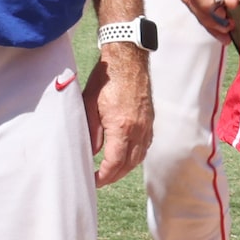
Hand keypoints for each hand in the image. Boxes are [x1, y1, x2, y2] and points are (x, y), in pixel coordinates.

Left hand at [85, 45, 152, 185]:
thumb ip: (91, 132)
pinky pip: (144, 147)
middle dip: (114, 176)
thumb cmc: (106, 79)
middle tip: (99, 179)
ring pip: (138, 158)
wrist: (127, 59)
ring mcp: (147, 126)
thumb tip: (90, 153)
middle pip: (128, 165)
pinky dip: (134, 156)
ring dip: (125, 168)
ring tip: (111, 171)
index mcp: (121, 128)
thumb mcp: (89, 105)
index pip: (114, 163)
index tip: (93, 180)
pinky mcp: (150, 121)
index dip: (103, 176)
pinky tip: (125, 156)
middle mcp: (138, 131)